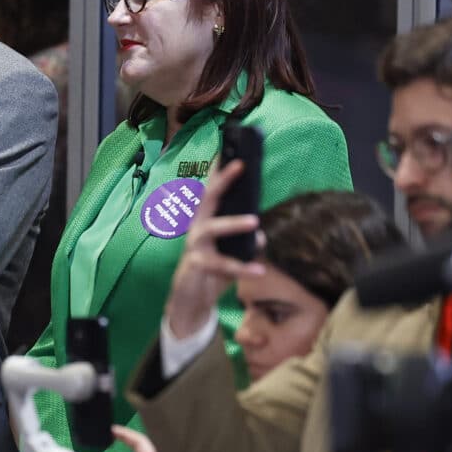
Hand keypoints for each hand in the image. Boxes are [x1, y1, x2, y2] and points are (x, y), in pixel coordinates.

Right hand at [164, 160, 265, 338]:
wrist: (191, 301)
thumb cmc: (212, 271)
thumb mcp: (231, 253)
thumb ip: (245, 241)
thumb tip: (260, 234)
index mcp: (205, 221)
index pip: (213, 192)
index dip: (220, 172)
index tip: (230, 150)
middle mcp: (197, 228)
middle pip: (208, 199)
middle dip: (222, 181)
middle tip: (239, 165)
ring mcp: (195, 246)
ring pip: (212, 229)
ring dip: (233, 223)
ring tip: (255, 221)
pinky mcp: (197, 265)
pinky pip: (222, 265)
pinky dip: (242, 268)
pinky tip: (259, 270)